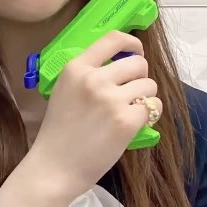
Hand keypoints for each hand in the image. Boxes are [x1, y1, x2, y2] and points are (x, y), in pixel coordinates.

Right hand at [27, 31, 161, 199]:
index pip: (113, 38)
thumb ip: (87, 75)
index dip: (133, 43)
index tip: (136, 52)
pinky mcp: (126, 121)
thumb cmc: (58, 132)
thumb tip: (121, 65)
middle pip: (138, 63)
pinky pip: (152, 107)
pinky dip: (148, 114)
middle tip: (130, 93)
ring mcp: (111, 100)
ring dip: (145, 97)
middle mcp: (94, 79)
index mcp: (76, 68)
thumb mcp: (64, 91)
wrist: (54, 167)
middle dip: (140, 77)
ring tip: (130, 110)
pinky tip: (135, 122)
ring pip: (149, 85)